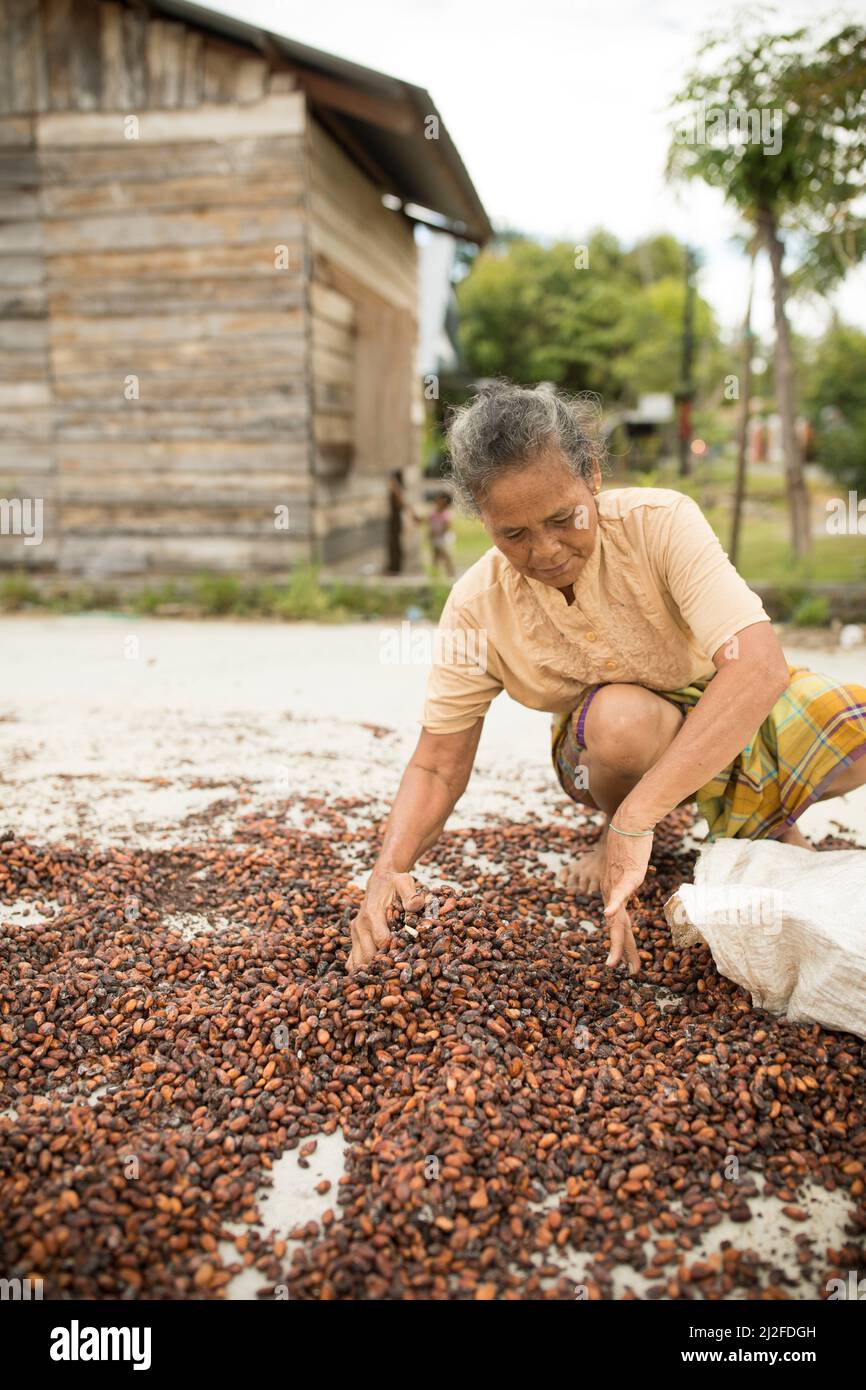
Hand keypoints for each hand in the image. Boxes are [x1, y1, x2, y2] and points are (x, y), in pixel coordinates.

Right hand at [347, 868, 425, 970]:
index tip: (407, 959)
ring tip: (387, 979)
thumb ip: (411, 895)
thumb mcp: (405, 883)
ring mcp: (355, 933)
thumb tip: (416, 905)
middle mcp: (360, 925)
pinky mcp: (354, 938)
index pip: (382, 941)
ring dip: (371, 971)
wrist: (380, 880)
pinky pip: (351, 960)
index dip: (394, 952)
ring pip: (357, 961)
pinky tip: (374, 974)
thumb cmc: (395, 883)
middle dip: (383, 966)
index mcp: (372, 914)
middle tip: (399, 975)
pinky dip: (361, 969)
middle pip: (368, 955)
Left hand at [601, 824, 653, 975]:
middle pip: (618, 927)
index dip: (623, 944)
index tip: (626, 963)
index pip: (620, 924)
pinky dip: (613, 904)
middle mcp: (613, 893)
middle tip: (622, 970)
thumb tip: (633, 888)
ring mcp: (618, 885)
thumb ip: (629, 880)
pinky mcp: (626, 873)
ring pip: (618, 917)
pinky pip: (619, 892)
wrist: (630, 822)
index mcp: (615, 895)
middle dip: (621, 950)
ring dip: (617, 940)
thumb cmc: (631, 843)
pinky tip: (608, 915)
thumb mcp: (630, 868)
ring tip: (614, 961)